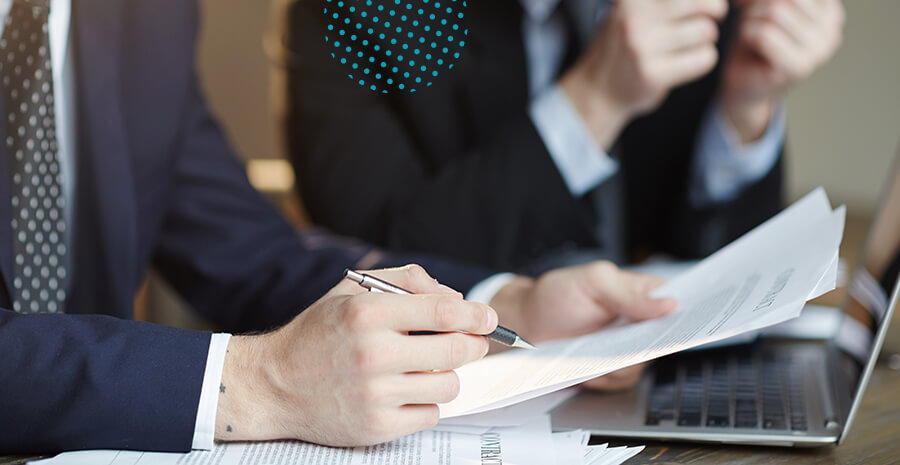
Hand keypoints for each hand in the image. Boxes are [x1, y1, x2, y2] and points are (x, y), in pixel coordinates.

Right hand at [215, 265, 497, 445]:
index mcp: (367, 312)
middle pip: (457, 349)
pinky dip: (426, 402)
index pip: (444, 311)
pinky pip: (430, 413)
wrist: (273, 385)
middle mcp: (372, 353)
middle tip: (473, 342)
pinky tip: (405, 391)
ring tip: (427, 367)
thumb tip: (455, 296)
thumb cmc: (317, 334)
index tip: (489, 317)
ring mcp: (375, 394)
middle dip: (474, 343)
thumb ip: (406, 280)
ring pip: (449, 384)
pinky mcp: (377, 427)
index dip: (477, 314)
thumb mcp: (351, 290)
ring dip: (447, 374)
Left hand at [489, 261, 675, 390]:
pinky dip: (603, 376)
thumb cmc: (557, 296)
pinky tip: (586, 365)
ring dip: (618, 361)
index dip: (689, 315)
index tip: (685, 325)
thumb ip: (629, 291)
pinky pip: (622, 379)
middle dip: (647, 344)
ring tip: (592, 351)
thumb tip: (668, 304)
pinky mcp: (614, 370)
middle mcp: (641, 321)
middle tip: (622, 342)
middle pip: (666, 339)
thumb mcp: (592, 282)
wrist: (528, 327)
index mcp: (644, 292)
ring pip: (643, 363)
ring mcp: (629, 347)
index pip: (680, 303)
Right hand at [559, 0, 726, 148]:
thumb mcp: (635, 8)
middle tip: (709, 20)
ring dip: (706, 40)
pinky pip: (704, 59)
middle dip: (714, 12)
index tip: (702, 7)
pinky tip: (686, 63)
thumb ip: (667, 1)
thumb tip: (717, 1)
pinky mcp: (652, 73)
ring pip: (706, 31)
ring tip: (689, 45)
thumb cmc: (627, 42)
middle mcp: (634, 15)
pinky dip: (703, 61)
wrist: (598, 88)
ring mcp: (641, 45)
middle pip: (703, 3)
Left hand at [722, 0, 844, 141]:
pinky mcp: (798, 68)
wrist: (746, 84)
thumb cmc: (756, 42)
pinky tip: (748, 44)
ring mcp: (818, 51)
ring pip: (775, 12)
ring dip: (750, 18)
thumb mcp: (768, 8)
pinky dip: (747, 33)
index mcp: (830, 12)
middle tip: (746, 13)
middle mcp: (831, 30)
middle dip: (759, 3)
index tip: (749, 2)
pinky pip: (764, 34)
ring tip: (749, 31)